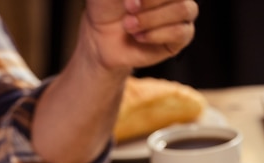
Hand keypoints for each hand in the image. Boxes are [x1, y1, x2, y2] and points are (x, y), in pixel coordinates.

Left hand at [83, 0, 197, 69]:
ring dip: (153, 18)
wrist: (101, 37)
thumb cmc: (107, 6)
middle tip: (128, 9)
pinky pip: (181, 32)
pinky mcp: (180, 38)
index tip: (128, 1)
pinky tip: (140, 37)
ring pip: (183, 10)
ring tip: (130, 25)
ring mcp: (182, 14)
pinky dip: (157, 34)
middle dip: (151, 1)